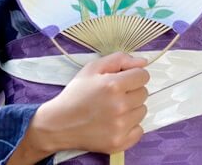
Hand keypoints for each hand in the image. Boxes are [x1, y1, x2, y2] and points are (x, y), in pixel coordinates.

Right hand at [12, 52, 148, 160]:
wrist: (58, 124)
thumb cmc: (75, 94)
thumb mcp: (92, 68)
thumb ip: (119, 59)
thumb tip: (143, 62)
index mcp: (113, 85)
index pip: (143, 76)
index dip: (133, 75)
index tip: (123, 80)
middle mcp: (119, 106)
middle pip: (143, 93)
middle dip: (131, 91)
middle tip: (114, 95)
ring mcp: (120, 127)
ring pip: (142, 111)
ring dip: (131, 108)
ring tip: (112, 109)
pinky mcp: (118, 143)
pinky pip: (139, 130)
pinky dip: (130, 126)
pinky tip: (115, 122)